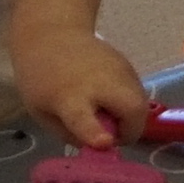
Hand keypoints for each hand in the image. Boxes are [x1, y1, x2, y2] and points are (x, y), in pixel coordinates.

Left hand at [10, 21, 153, 151]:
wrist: (53, 34)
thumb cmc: (42, 79)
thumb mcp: (43, 113)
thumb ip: (70, 134)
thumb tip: (98, 147)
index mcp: (69, 98)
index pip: (84, 118)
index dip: (95, 133)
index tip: (105, 143)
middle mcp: (99, 82)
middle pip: (132, 108)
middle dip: (131, 130)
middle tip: (113, 133)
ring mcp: (118, 70)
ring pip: (141, 103)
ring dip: (131, 118)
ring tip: (108, 114)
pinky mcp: (128, 65)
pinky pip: (138, 92)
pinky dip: (130, 103)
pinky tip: (110, 97)